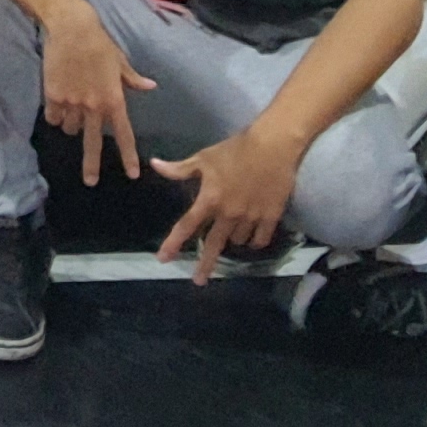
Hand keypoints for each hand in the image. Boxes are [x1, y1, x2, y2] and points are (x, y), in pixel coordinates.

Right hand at [39, 1, 154, 183]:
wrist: (71, 29)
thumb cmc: (100, 43)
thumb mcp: (120, 61)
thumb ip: (132, 79)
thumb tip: (150, 86)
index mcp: (114, 100)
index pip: (123, 134)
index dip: (127, 155)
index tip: (131, 174)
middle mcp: (93, 106)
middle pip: (93, 143)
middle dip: (92, 165)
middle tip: (90, 181)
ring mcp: (71, 103)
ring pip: (69, 128)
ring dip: (71, 124)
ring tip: (71, 108)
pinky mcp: (52, 96)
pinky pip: (52, 116)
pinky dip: (54, 114)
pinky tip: (56, 102)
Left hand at [150, 123, 304, 282]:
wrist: (273, 146)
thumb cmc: (235, 150)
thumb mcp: (204, 158)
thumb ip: (180, 169)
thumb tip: (154, 165)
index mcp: (209, 199)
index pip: (186, 225)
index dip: (173, 243)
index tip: (163, 259)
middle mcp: (228, 214)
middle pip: (213, 244)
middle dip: (205, 264)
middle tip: (199, 280)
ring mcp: (251, 217)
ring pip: (237, 241)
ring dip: (231, 240)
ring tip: (231, 234)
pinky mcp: (271, 217)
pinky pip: (260, 239)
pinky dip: (254, 241)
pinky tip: (252, 238)